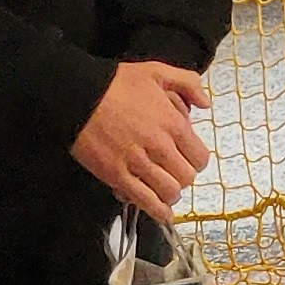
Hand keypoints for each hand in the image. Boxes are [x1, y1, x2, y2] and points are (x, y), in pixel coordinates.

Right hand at [71, 61, 210, 222]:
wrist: (78, 96)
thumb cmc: (115, 84)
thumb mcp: (158, 72)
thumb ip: (188, 84)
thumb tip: (205, 104)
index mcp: (173, 124)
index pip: (200, 157)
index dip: (195, 162)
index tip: (188, 161)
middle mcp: (159, 146)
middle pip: (186, 178)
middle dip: (182, 178)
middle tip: (174, 175)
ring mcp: (137, 163)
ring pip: (168, 192)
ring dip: (169, 195)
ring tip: (165, 192)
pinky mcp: (115, 175)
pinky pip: (143, 200)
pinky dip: (156, 210)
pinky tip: (160, 212)